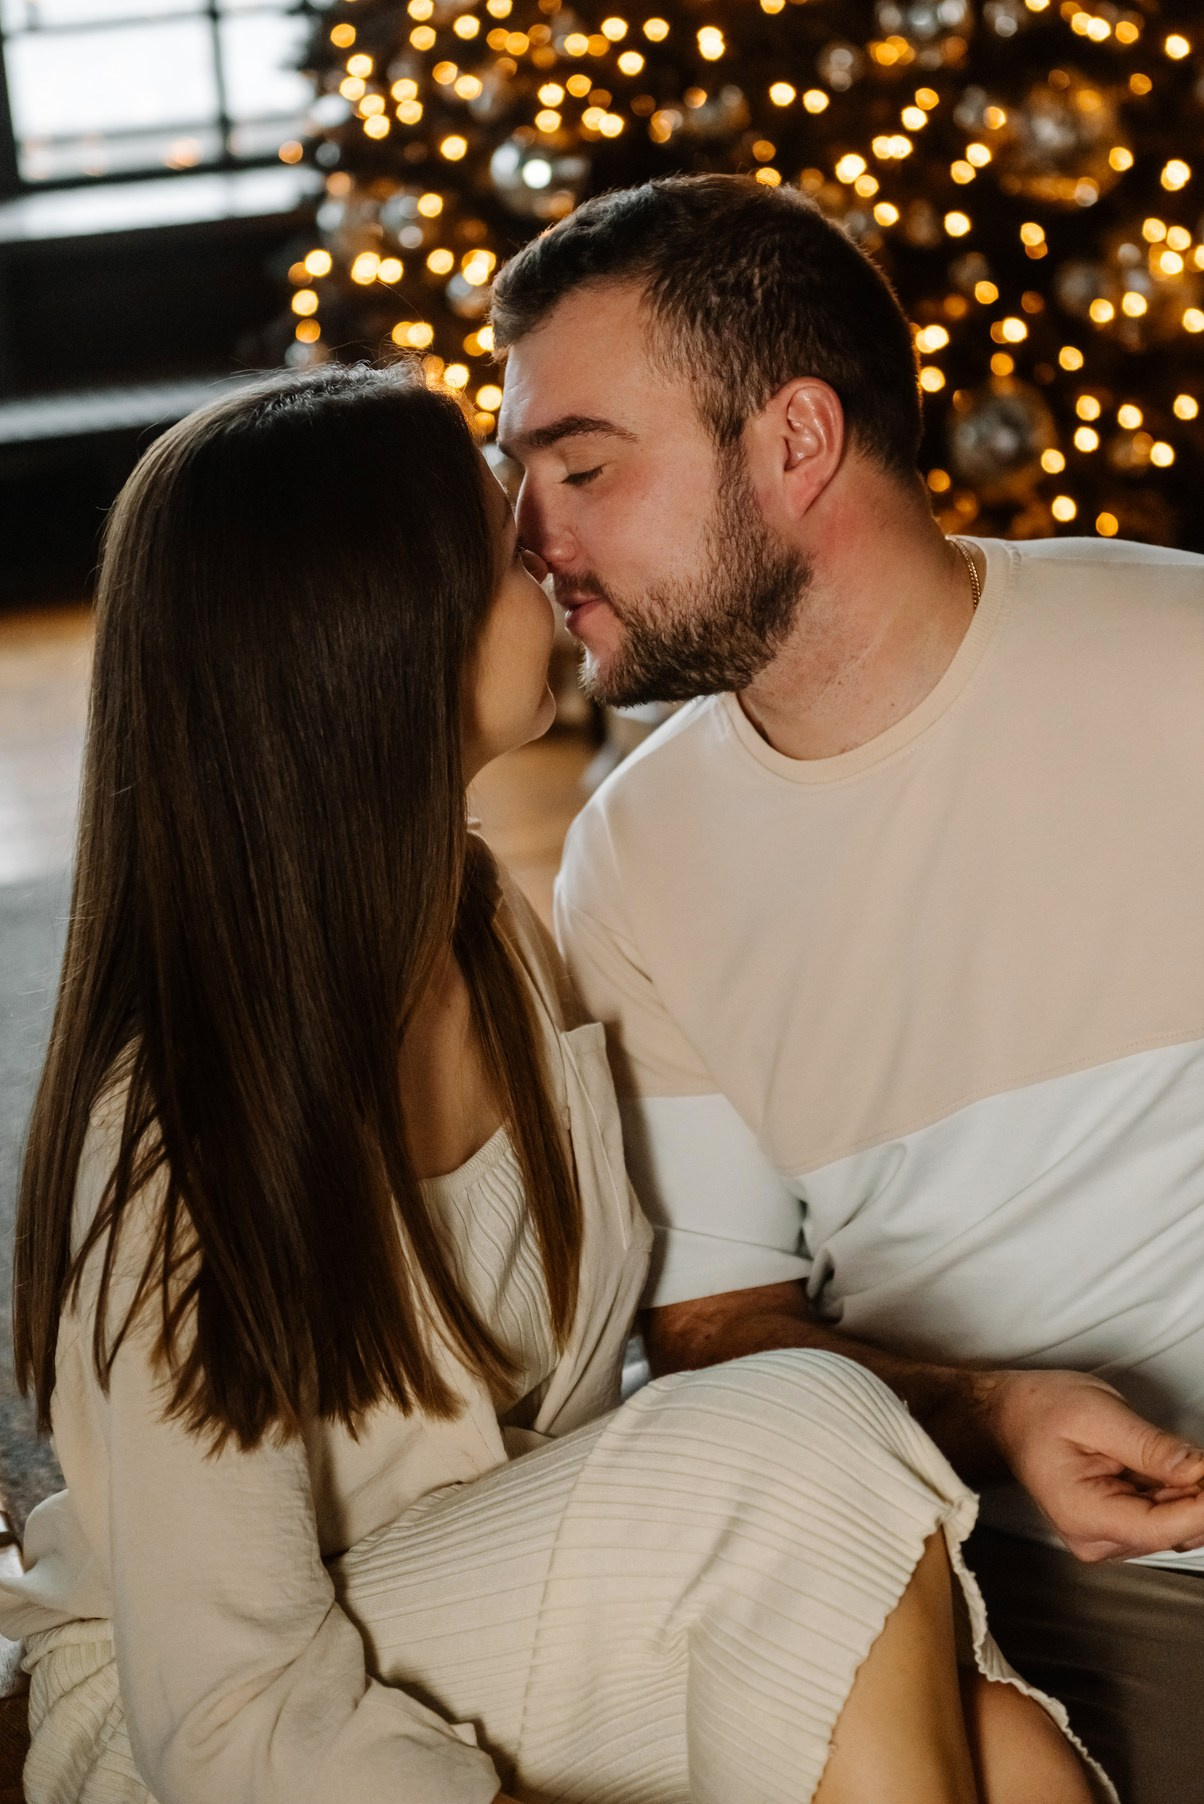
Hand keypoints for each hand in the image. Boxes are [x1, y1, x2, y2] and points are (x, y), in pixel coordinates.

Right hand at [974, 1367, 1203, 1562]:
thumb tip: (1201, 1470)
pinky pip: (1159, 1521)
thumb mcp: (1097, 1413)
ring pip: (1172, 1529)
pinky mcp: (1112, 1532)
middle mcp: (1094, 1541)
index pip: (1164, 1527)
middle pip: (1173, 1531)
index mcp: (1084, 1515)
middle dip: (1199, 1496)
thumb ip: (1150, 1446)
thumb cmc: (1041, 1409)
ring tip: (1181, 1456)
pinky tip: (1169, 1467)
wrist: (1008, 1417)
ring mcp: (1103, 1540)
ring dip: (1189, 1495)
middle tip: (1203, 1458)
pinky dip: (1175, 1495)